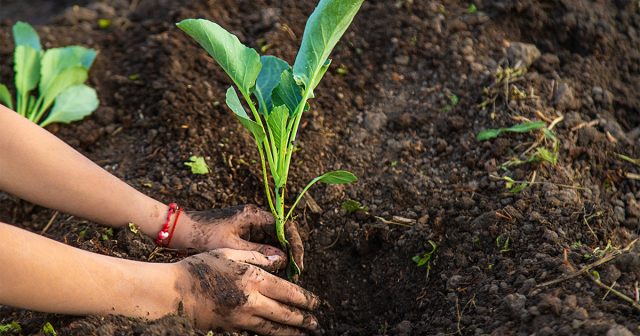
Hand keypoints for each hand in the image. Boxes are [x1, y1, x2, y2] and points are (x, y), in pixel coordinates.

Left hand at [172, 205, 305, 271]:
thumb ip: (258, 253)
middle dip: (290, 251)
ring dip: (281, 255)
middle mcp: (255, 217)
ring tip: (287, 273)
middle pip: (282, 233)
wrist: (181, 229)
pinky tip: (273, 269)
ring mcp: (250, 224)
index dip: (294, 245)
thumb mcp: (231, 247)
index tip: (298, 262)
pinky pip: (263, 243)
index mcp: (253, 215)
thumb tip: (282, 259)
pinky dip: (270, 255)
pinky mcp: (244, 232)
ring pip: (274, 240)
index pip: (284, 227)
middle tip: (295, 271)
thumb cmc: (203, 235)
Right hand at [175, 249, 319, 334]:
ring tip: (303, 334)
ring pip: (273, 328)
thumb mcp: (230, 253)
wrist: (174, 291)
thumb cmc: (200, 267)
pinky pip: (254, 333)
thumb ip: (257, 257)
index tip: (316, 303)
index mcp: (254, 279)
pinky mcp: (230, 328)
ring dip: (291, 332)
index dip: (305, 299)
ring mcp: (241, 317)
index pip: (288, 292)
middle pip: (285, 314)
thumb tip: (281, 259)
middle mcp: (251, 301)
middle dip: (303, 320)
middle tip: (316, 324)